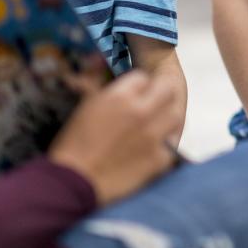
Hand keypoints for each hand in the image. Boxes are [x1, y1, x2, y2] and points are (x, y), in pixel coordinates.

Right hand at [49, 70, 180, 205]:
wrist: (72, 184)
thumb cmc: (71, 146)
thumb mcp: (83, 107)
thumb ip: (97, 85)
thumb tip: (101, 64)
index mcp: (119, 96)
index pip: (142, 77)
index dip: (139, 85)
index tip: (135, 93)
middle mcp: (141, 111)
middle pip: (167, 89)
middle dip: (160, 93)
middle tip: (154, 103)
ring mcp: (153, 135)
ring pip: (176, 115)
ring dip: (168, 117)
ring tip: (158, 124)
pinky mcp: (159, 159)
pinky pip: (172, 145)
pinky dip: (165, 146)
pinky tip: (155, 149)